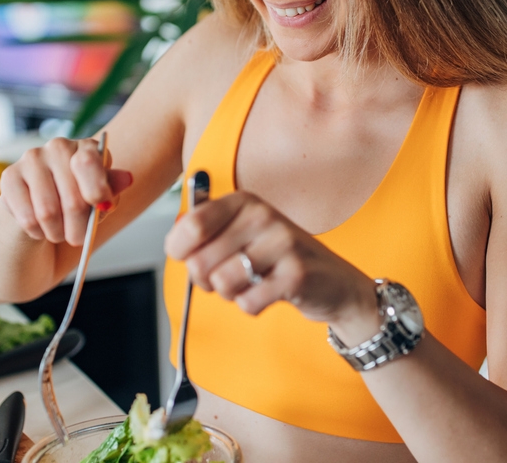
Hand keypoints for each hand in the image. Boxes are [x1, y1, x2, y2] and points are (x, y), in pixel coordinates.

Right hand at [0, 136, 134, 245]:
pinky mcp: (9, 177)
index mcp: (87, 148)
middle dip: (78, 228)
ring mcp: (31, 159)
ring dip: (57, 233)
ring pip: (48, 212)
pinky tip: (40, 228)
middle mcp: (58, 147)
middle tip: (78, 238)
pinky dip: (38, 232)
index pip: (89, 163)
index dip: (96, 190)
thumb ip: (111, 189)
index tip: (101, 208)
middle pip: (72, 198)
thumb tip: (126, 179)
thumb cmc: (77, 202)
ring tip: (59, 233)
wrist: (40, 211)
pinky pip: (27, 217)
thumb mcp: (99, 199)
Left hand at [164, 191, 379, 335]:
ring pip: (222, 284)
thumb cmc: (277, 258)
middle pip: (200, 262)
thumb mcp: (240, 233)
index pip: (190, 225)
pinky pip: (247, 302)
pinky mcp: (296, 274)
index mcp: (243, 201)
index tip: (194, 256)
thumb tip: (174, 239)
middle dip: (207, 280)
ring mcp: (282, 243)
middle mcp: (262, 215)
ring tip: (252, 282)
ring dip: (231, 293)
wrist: (332, 282)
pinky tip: (270, 293)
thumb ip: (204, 232)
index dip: (182, 252)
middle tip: (231, 275)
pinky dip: (252, 305)